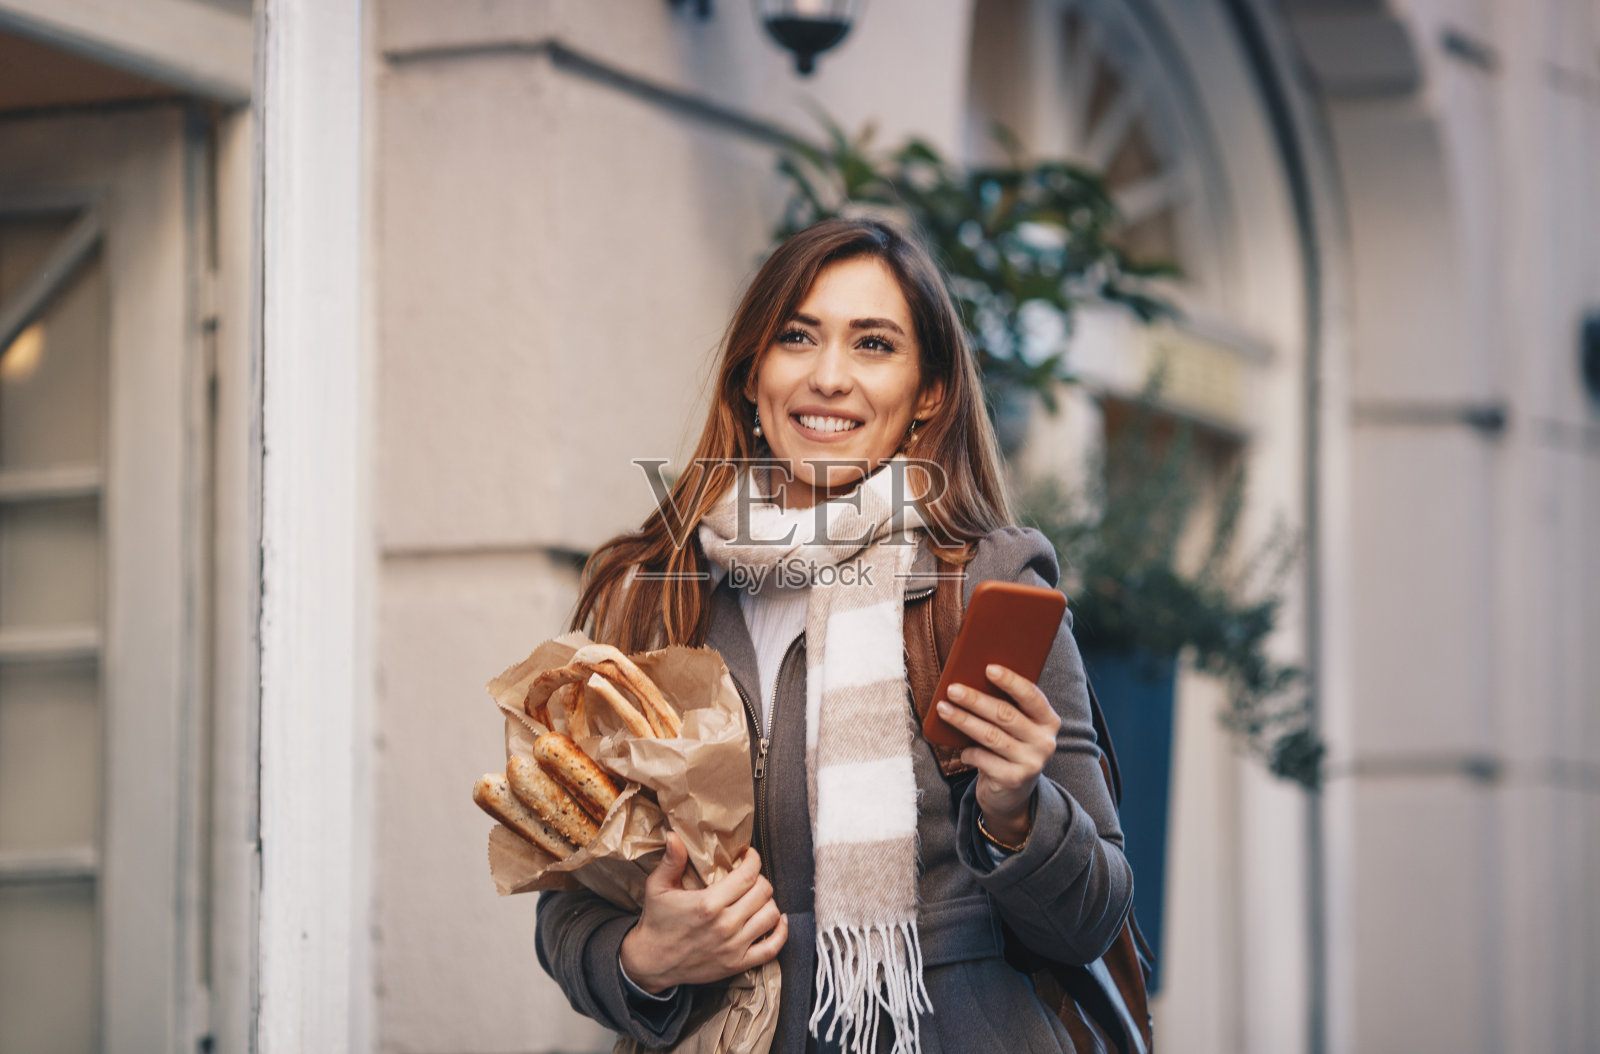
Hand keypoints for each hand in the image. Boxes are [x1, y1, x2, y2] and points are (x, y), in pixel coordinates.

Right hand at [619, 832, 788, 992]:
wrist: (652, 962)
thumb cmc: (656, 922)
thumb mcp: (657, 887)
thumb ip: (670, 861)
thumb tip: (674, 835)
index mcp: (708, 903)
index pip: (747, 875)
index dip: (753, 860)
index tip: (748, 855)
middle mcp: (725, 925)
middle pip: (763, 892)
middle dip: (760, 878)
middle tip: (750, 876)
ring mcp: (734, 947)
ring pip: (770, 916)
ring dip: (768, 902)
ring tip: (757, 897)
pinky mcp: (737, 964)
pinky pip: (772, 948)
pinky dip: (781, 932)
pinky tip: (778, 920)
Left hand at [935, 663, 1060, 846]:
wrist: (1012, 793)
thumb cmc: (1009, 746)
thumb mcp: (1015, 727)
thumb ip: (1005, 706)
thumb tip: (971, 679)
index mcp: (1048, 720)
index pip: (1031, 696)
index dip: (1010, 681)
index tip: (988, 668)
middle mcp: (1045, 741)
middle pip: (1005, 715)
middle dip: (976, 700)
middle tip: (953, 689)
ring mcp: (1032, 762)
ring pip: (991, 736)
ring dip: (964, 721)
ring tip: (943, 709)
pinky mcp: (1015, 780)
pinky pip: (984, 759)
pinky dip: (969, 752)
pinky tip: (961, 750)